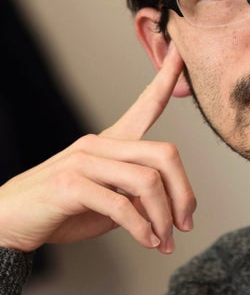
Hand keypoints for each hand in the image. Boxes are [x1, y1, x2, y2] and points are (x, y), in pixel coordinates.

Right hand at [0, 43, 194, 254]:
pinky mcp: (70, 184)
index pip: (146, 104)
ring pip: (147, 181)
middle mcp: (101, 143)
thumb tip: (171, 204)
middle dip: (184, 192)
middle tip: (187, 221)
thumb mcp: (109, 198)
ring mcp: (84, 160)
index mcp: (112, 140)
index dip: (165, 78)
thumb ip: (138, 193)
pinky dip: (141, 228)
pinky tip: (148, 241)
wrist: (8, 222)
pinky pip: (121, 206)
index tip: (181, 53)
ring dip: (163, 216)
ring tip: (165, 239)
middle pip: (164, 153)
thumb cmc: (63, 209)